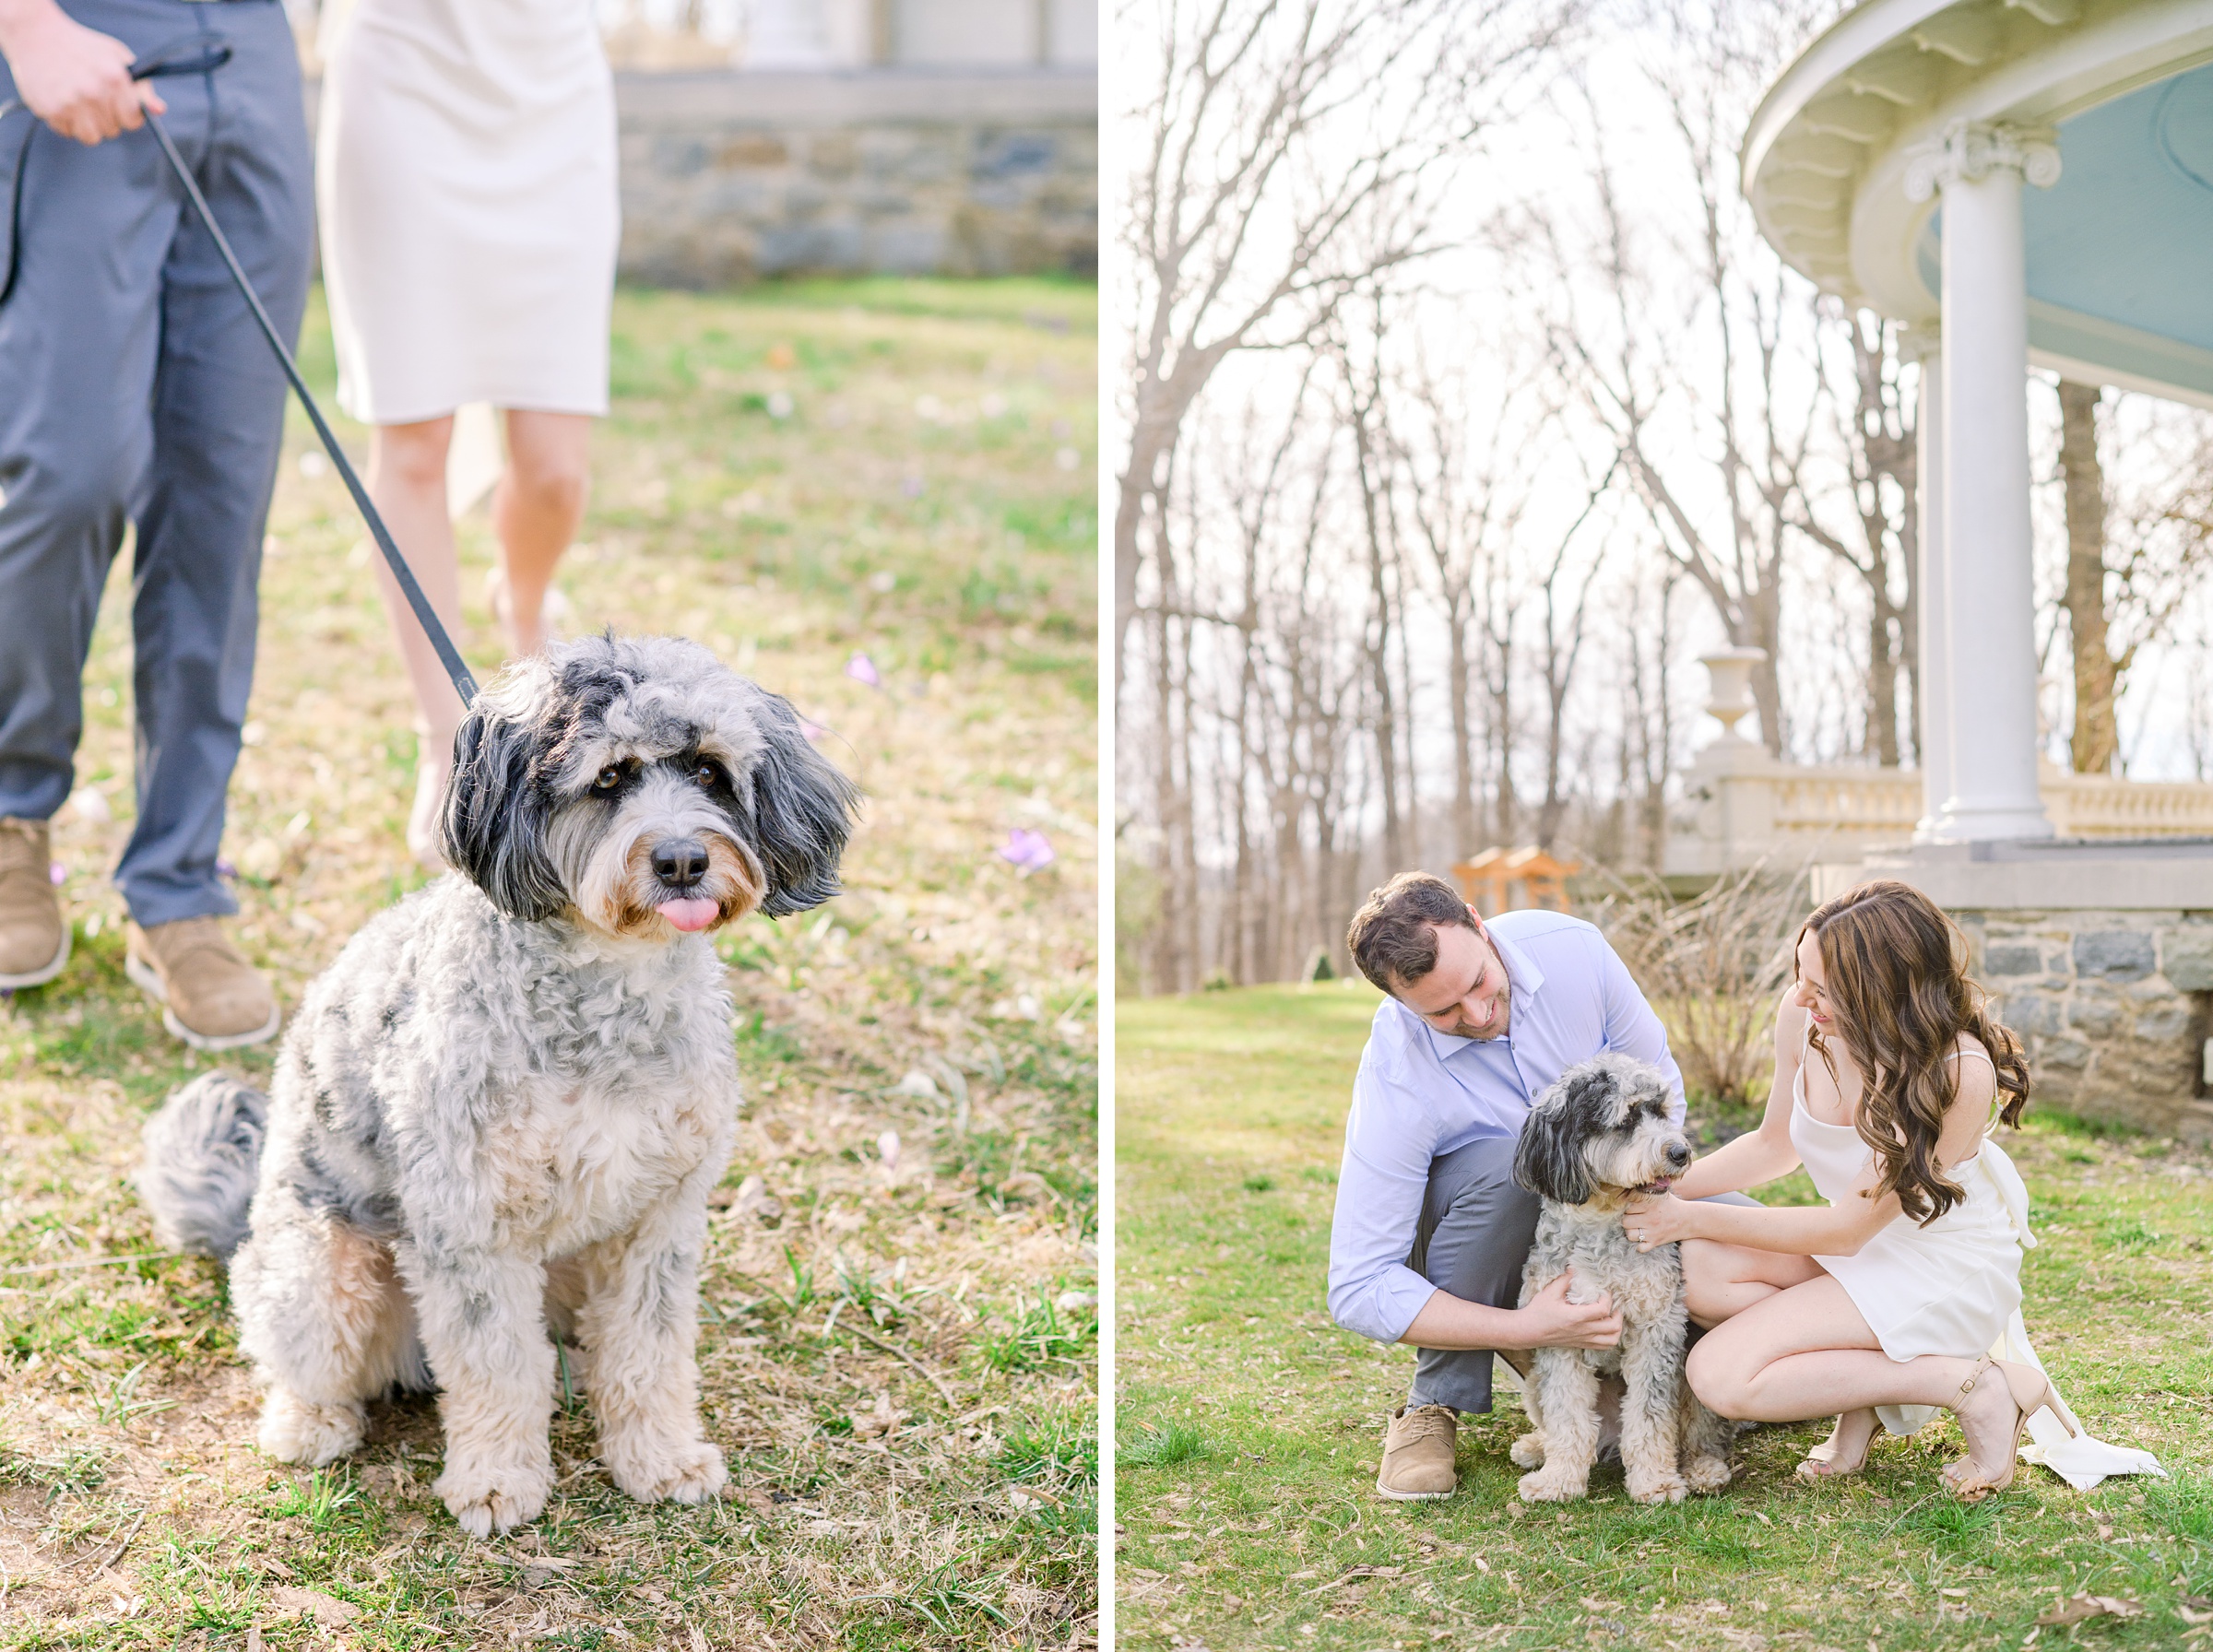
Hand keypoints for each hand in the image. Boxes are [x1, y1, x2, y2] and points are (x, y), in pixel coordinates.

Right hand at [0, 0, 161, 144]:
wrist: (36, 34)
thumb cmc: (82, 47)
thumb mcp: (117, 58)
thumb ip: (141, 86)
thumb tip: (158, 110)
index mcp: (114, 79)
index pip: (133, 121)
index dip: (128, 115)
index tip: (119, 106)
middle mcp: (93, 93)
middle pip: (112, 130)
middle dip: (106, 117)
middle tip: (93, 96)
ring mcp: (70, 103)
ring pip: (91, 138)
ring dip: (87, 125)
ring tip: (79, 103)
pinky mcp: (50, 110)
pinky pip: (67, 132)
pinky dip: (66, 122)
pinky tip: (62, 100)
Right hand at [1515, 1268, 1619, 1350]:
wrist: (1529, 1331)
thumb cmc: (1538, 1311)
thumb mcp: (1550, 1292)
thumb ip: (1565, 1279)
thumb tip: (1575, 1267)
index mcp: (1576, 1317)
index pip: (1603, 1309)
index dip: (1608, 1298)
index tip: (1603, 1291)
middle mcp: (1583, 1330)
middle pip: (1613, 1326)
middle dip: (1618, 1314)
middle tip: (1613, 1304)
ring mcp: (1583, 1339)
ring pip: (1612, 1339)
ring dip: (1617, 1327)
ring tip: (1612, 1316)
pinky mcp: (1581, 1344)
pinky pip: (1604, 1346)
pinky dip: (1610, 1337)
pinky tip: (1605, 1327)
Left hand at [1621, 1191, 1697, 1252]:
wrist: (1689, 1219)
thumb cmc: (1672, 1205)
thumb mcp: (1660, 1193)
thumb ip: (1645, 1190)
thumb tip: (1628, 1187)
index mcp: (1650, 1206)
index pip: (1627, 1207)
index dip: (1627, 1207)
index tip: (1632, 1207)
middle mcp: (1650, 1219)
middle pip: (1625, 1221)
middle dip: (1627, 1219)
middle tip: (1633, 1217)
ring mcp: (1653, 1232)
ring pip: (1630, 1235)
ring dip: (1631, 1231)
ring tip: (1636, 1227)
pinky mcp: (1656, 1242)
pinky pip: (1640, 1248)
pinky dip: (1639, 1245)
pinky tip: (1642, 1238)